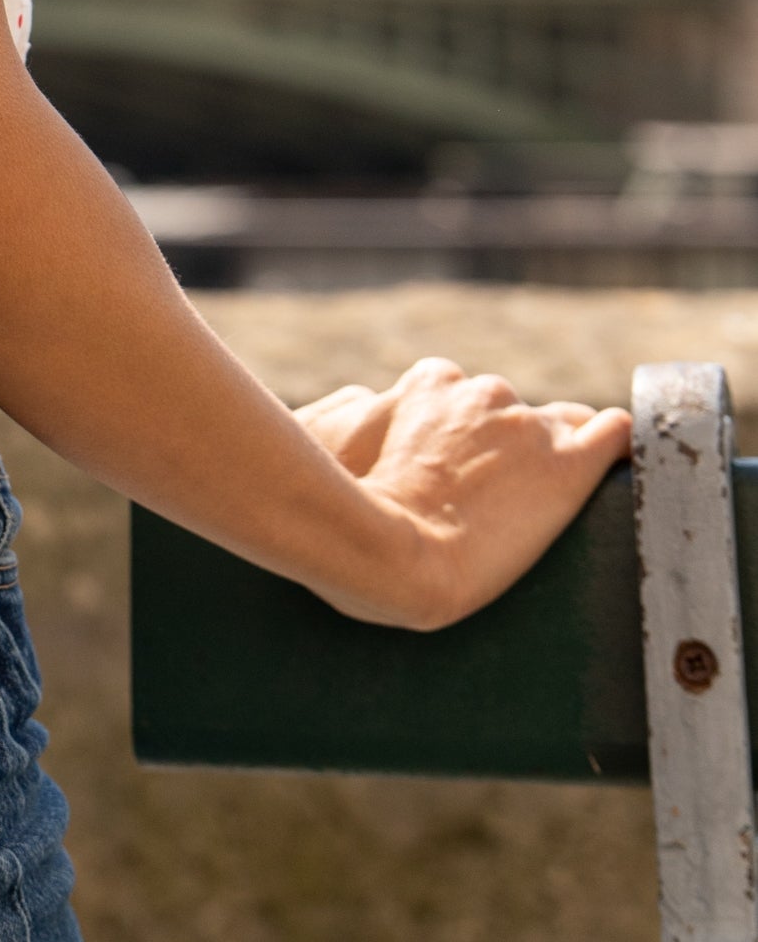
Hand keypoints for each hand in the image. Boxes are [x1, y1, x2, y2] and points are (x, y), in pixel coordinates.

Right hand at [296, 356, 629, 629]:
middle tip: (487, 503)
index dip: (459, 439)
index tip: (452, 476)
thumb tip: (370, 401)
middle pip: (511, 412)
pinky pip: (614, 436)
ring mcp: (528, 429)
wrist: (384, 557)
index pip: (461, 397)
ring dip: (549, 460)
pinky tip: (614, 471)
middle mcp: (483, 394)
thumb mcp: (325, 431)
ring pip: (565, 424)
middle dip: (504, 448)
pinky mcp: (567, 469)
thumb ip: (354, 408)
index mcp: (430, 384)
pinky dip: (615, 449)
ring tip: (535, 509)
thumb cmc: (340, 500)